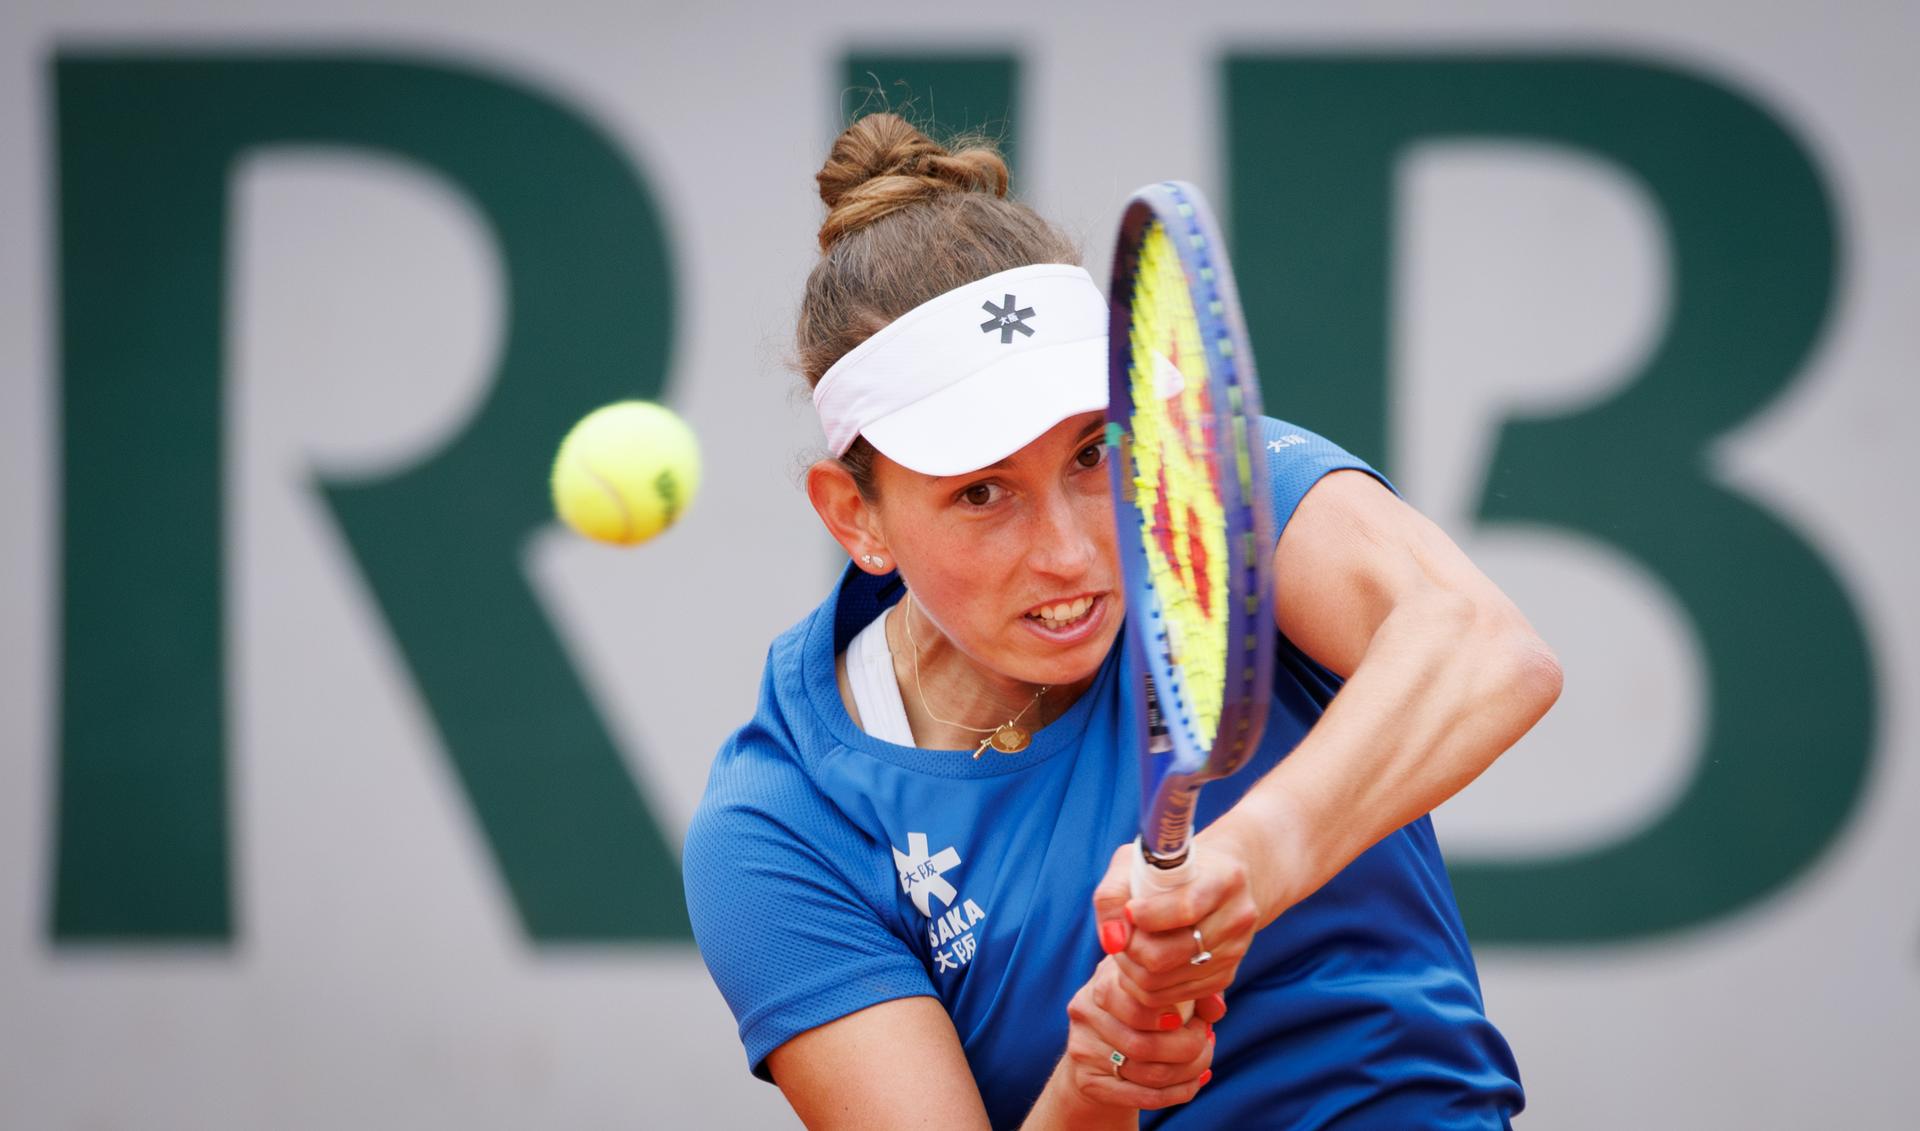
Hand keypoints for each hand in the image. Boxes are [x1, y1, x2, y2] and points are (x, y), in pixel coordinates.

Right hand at [1045, 956, 1217, 1117]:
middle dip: (1190, 1048)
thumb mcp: (1162, 990)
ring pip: (1149, 1073)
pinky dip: (1179, 1092)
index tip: (1198, 1019)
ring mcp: (1083, 1048)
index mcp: (1104, 979)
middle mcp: (1086, 1011)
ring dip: (1189, 1071)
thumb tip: (1215, 1009)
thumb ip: (1193, 992)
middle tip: (1206, 1040)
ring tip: (1204, 1061)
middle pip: (1144, 1044)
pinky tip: (1194, 1081)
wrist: (1098, 1048)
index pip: (1138, 1001)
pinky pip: (1145, 1096)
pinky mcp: (1088, 1081)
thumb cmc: (1142, 1010)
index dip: (1174, 1015)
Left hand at [1090, 838, 1263, 1012]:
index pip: (1184, 909)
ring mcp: (1234, 951)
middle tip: (1121, 935)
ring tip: (1126, 948)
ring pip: (1162, 982)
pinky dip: (1143, 986)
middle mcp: (1237, 917)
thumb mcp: (1139, 860)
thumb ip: (1114, 894)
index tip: (1129, 910)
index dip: (1146, 916)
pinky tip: (1140, 963)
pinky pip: (1171, 997)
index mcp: (1224, 878)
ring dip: (1131, 970)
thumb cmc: (1173, 866)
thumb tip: (1112, 940)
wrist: (1222, 879)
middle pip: (1166, 955)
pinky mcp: (1225, 977)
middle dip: (1130, 949)